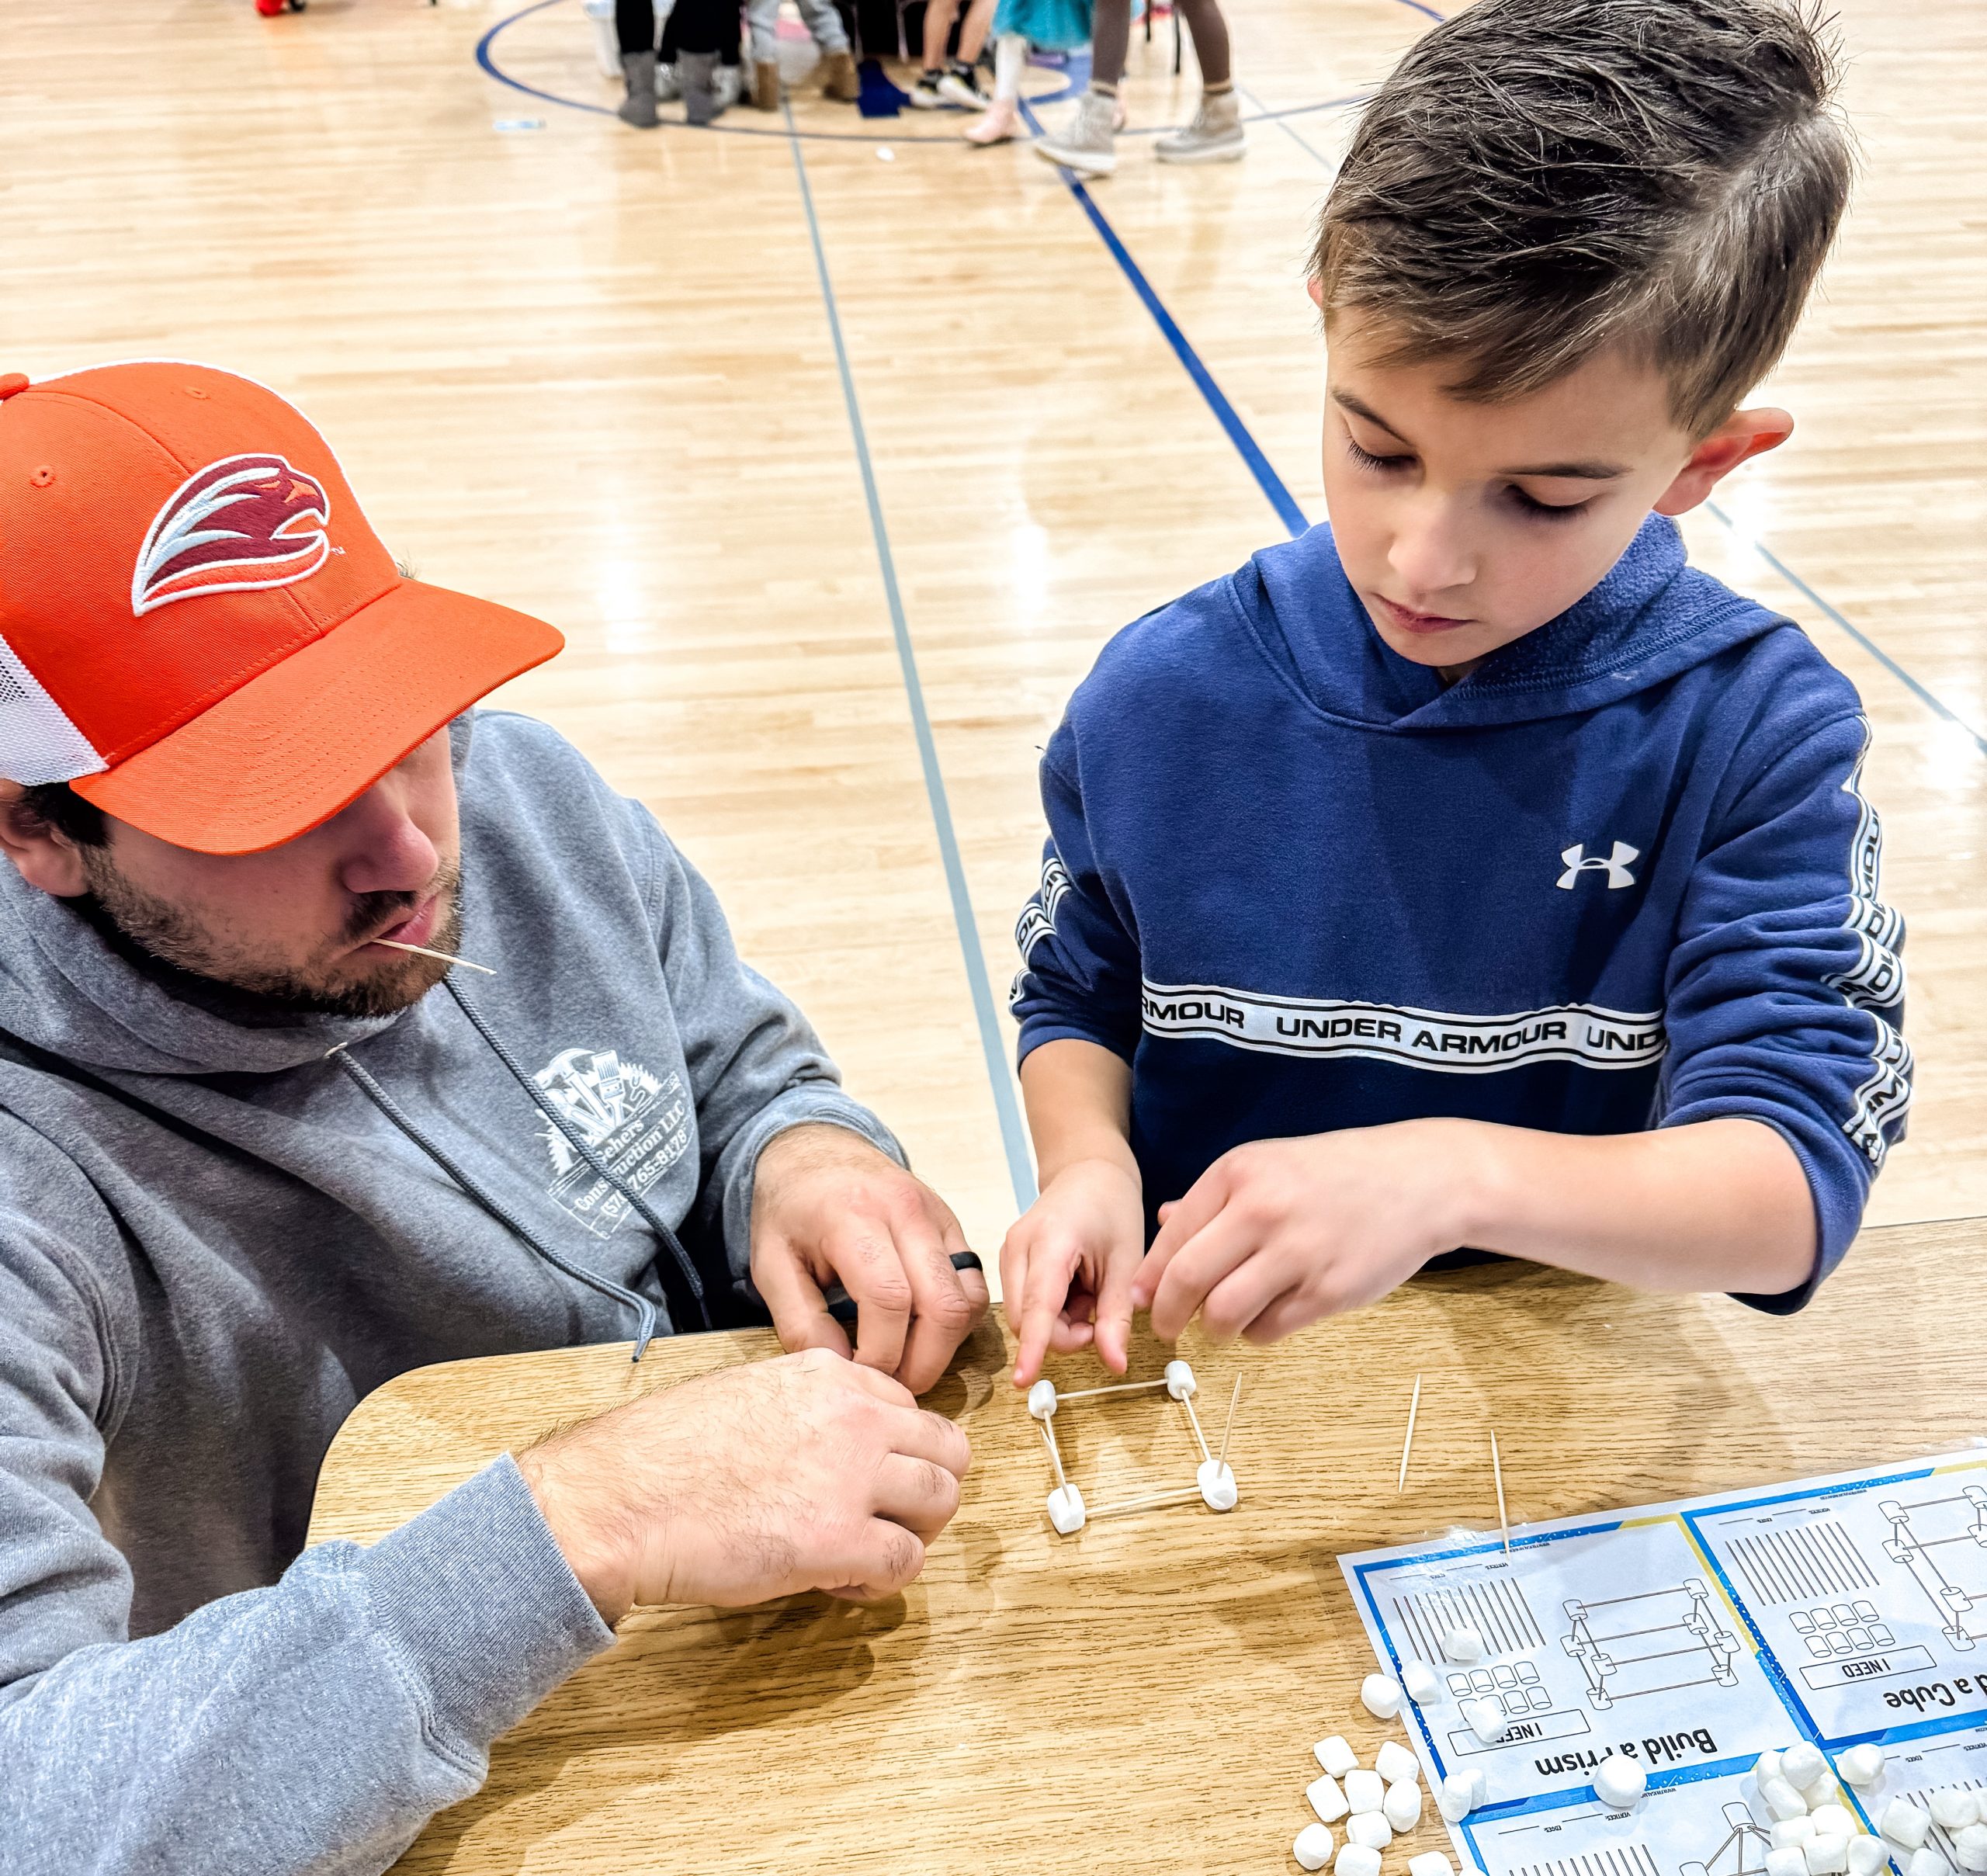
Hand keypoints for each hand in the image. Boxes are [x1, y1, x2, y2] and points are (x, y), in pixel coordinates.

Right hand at [516, 1347, 971, 1622]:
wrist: (618, 1499)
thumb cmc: (662, 1456)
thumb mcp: (747, 1395)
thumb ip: (806, 1411)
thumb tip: (836, 1453)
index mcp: (828, 1375)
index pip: (909, 1408)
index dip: (894, 1453)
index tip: (864, 1482)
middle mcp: (854, 1415)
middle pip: (947, 1450)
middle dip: (925, 1490)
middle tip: (887, 1521)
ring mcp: (852, 1476)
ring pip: (941, 1501)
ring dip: (912, 1534)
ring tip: (865, 1555)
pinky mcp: (839, 1539)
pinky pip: (906, 1560)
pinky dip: (883, 1580)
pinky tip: (841, 1582)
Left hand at [749, 1123, 988, 1394]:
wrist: (816, 1151)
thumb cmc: (790, 1209)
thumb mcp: (770, 1264)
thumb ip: (799, 1321)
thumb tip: (841, 1369)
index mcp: (853, 1216)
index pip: (889, 1299)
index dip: (880, 1354)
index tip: (859, 1376)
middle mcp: (905, 1210)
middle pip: (941, 1306)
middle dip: (922, 1362)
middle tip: (890, 1384)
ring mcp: (937, 1216)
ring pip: (967, 1300)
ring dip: (944, 1346)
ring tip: (905, 1360)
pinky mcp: (953, 1225)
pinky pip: (974, 1285)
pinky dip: (956, 1320)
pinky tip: (921, 1332)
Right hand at [999, 1156, 1144, 1385]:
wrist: (1089, 1172)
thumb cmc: (1111, 1208)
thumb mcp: (1127, 1262)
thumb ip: (1118, 1316)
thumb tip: (1115, 1365)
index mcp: (1051, 1240)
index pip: (1039, 1305)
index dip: (1034, 1347)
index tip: (1025, 1381)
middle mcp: (1018, 1246)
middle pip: (1027, 1320)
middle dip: (1062, 1335)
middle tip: (1098, 1318)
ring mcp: (1008, 1252)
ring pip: (1024, 1317)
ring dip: (1057, 1323)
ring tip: (1088, 1294)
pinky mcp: (1008, 1261)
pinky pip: (1024, 1305)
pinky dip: (1050, 1311)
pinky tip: (1072, 1289)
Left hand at [1131, 1121, 1471, 1343]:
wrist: (1421, 1179)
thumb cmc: (1337, 1173)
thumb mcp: (1269, 1165)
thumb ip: (1214, 1198)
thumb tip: (1162, 1222)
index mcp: (1238, 1173)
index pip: (1171, 1239)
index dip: (1149, 1278)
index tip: (1141, 1298)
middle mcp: (1261, 1210)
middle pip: (1186, 1282)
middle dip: (1167, 1316)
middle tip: (1168, 1329)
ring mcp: (1297, 1253)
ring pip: (1223, 1315)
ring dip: (1214, 1329)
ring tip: (1225, 1321)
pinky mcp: (1329, 1291)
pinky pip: (1267, 1330)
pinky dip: (1257, 1332)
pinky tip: (1270, 1314)